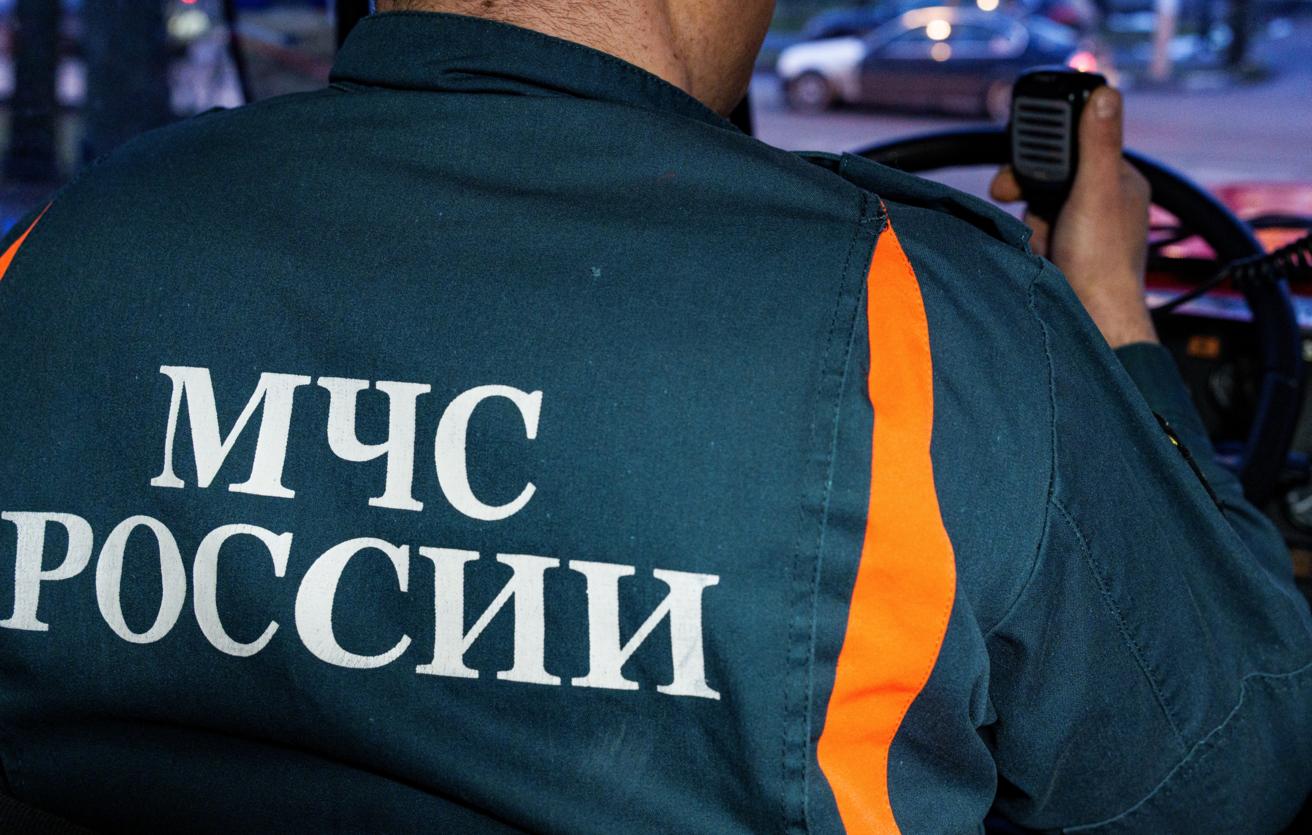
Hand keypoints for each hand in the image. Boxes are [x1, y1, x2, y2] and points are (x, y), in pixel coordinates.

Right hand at [990, 87, 1156, 347]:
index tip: (1025, 145)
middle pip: (1054, 173)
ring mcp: (1083, 228)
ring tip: (1040, 239)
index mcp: (1121, 181)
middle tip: (1008, 191)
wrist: (1091, 322)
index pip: (1081, 142)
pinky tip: (1039, 253)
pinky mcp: (1064, 251)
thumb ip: (1097, 143)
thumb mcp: (1096, 192)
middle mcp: (1104, 202)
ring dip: (1029, 218)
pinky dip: (1029, 240)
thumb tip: (1106, 92)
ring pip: (1039, 204)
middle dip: (1030, 185)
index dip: (1051, 142)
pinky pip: (1034, 232)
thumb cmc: (1101, 263)